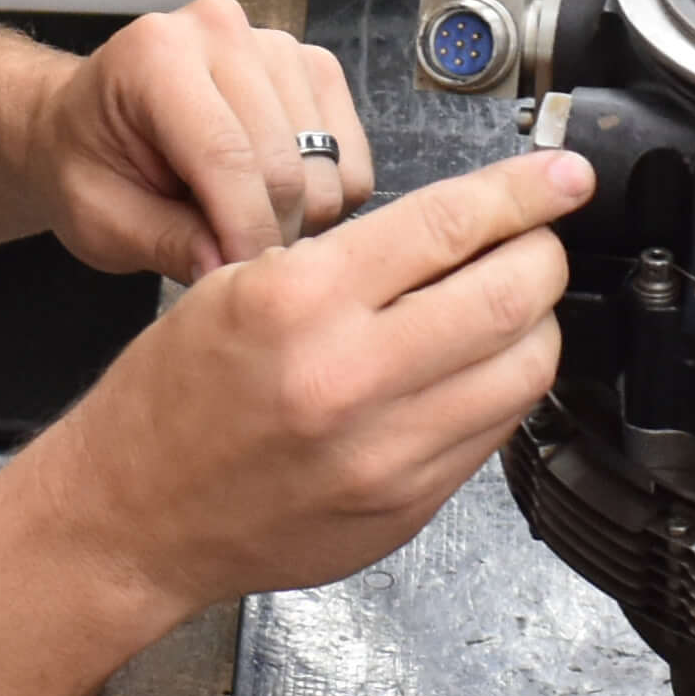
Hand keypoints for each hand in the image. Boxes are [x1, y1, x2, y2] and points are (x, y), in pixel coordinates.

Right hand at [9, 152, 585, 623]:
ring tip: (512, 306)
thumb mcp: (235, 288)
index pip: (450, 226)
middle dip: (544, 256)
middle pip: (510, 297)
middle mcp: (350, 380)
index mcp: (301, 304)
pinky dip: (501, 389)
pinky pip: (493, 433)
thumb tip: (461, 230)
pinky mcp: (406, 507)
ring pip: (523, 371)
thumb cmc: (170, 401)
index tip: (562, 176)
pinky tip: (475, 369)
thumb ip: (349, 260)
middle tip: (538, 241)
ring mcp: (387, 455)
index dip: (525, 192)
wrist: (132, 518)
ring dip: (536, 325)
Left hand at [38, 0, 373, 280]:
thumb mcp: (99, 217)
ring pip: (326, 166)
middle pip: (286, 165)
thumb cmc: (87, 164)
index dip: (242, 234)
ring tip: (239, 220)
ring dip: (297, 216)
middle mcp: (223, 30)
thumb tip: (226, 269)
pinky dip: (322, 194)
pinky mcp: (312, 66)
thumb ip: (164, 242)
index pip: (227, 156)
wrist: (90, 122)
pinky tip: (269, 197)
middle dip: (267, 232)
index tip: (239, 284)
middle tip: (229, 259)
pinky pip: (351, 156)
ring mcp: (277, 43)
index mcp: (156, 56)